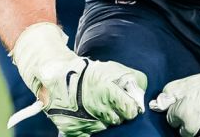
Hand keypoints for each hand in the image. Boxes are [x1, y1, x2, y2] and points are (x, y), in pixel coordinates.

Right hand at [11, 23, 147, 135]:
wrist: (58, 76)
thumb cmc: (87, 72)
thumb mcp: (112, 69)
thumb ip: (132, 79)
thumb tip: (141, 91)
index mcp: (109, 93)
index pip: (131, 110)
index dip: (130, 107)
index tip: (127, 104)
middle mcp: (98, 109)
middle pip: (118, 120)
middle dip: (116, 112)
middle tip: (109, 102)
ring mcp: (85, 121)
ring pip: (105, 126)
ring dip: (104, 118)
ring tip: (96, 106)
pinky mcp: (73, 129)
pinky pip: (89, 134)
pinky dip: (90, 126)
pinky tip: (87, 115)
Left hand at [151, 70, 199, 136]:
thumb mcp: (194, 82)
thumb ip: (173, 90)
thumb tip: (159, 99)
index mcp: (184, 113)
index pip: (171, 119)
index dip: (179, 111)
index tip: (187, 107)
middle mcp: (192, 130)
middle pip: (183, 131)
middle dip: (189, 122)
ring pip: (195, 136)